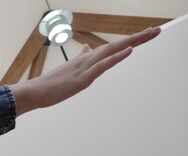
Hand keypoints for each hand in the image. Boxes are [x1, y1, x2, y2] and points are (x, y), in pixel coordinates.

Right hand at [11, 26, 160, 114]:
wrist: (31, 93)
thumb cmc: (48, 86)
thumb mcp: (68, 73)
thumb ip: (80, 61)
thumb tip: (88, 49)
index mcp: (85, 60)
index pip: (111, 48)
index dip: (129, 42)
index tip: (145, 35)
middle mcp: (87, 60)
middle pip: (117, 46)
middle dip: (138, 38)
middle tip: (156, 30)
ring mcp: (84, 69)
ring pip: (112, 51)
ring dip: (133, 42)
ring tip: (150, 34)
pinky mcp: (81, 79)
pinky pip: (102, 65)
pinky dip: (116, 57)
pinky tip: (129, 50)